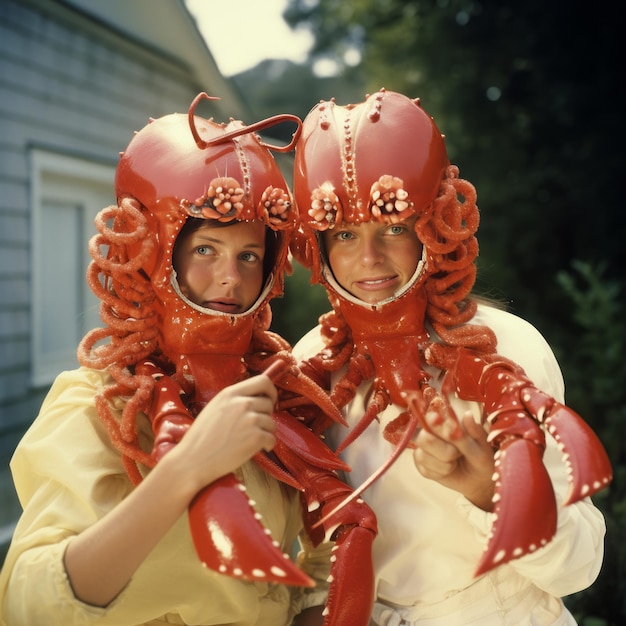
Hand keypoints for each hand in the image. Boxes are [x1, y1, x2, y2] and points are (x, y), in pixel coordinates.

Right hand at [167, 373, 277, 492]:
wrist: (192, 461)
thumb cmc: (201, 438)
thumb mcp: (215, 408)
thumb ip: (234, 401)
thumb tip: (255, 399)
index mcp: (230, 393)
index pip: (263, 381)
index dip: (271, 391)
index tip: (270, 401)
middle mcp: (242, 403)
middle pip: (269, 403)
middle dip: (265, 415)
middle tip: (255, 427)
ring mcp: (250, 420)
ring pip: (271, 422)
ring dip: (265, 432)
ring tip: (250, 441)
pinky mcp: (256, 437)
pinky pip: (272, 439)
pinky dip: (267, 445)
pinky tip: (257, 449)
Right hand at [413, 407, 494, 510]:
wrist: (479, 478)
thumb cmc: (481, 457)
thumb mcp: (482, 445)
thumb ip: (472, 431)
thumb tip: (467, 415)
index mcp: (444, 422)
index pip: (431, 418)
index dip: (435, 424)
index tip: (448, 433)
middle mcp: (429, 433)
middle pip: (424, 438)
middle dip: (445, 451)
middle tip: (459, 453)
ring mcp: (423, 449)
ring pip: (423, 456)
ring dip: (445, 464)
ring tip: (455, 462)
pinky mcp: (422, 466)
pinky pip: (425, 470)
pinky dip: (441, 473)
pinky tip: (449, 470)